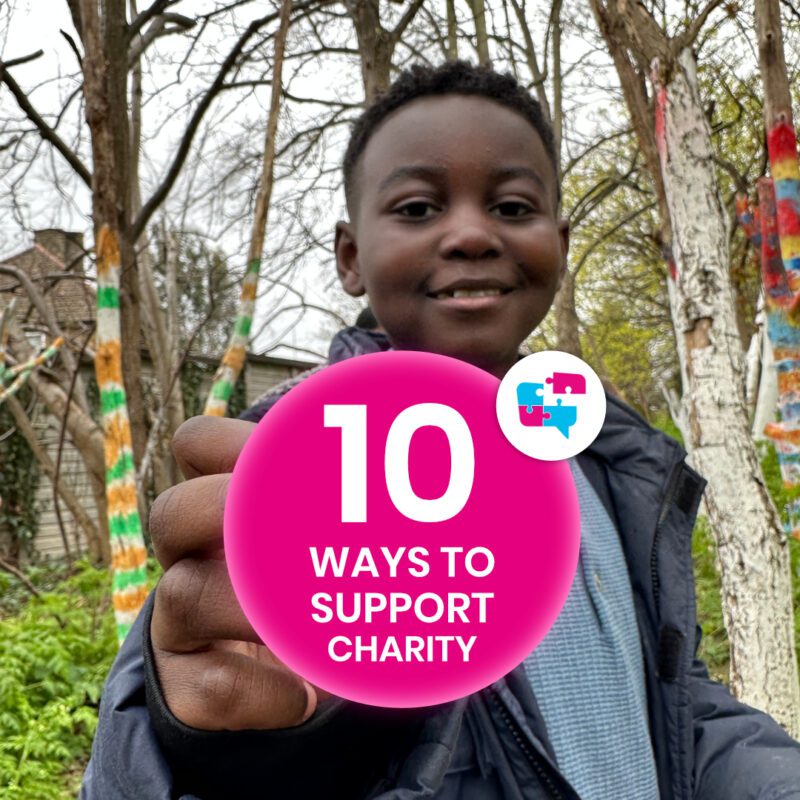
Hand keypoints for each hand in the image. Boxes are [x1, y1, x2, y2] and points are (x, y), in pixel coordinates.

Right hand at [149, 415, 324, 729]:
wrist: (271, 679)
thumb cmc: (313, 586)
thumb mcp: (324, 538)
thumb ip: (350, 504)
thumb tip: (433, 464)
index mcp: (222, 505)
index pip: (197, 445)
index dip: (228, 441)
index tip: (291, 455)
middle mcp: (188, 555)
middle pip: (170, 512)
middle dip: (226, 510)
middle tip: (292, 524)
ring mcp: (178, 620)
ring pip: (182, 595)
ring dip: (255, 607)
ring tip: (315, 620)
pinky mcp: (182, 683)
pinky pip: (206, 685)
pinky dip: (263, 690)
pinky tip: (307, 695)